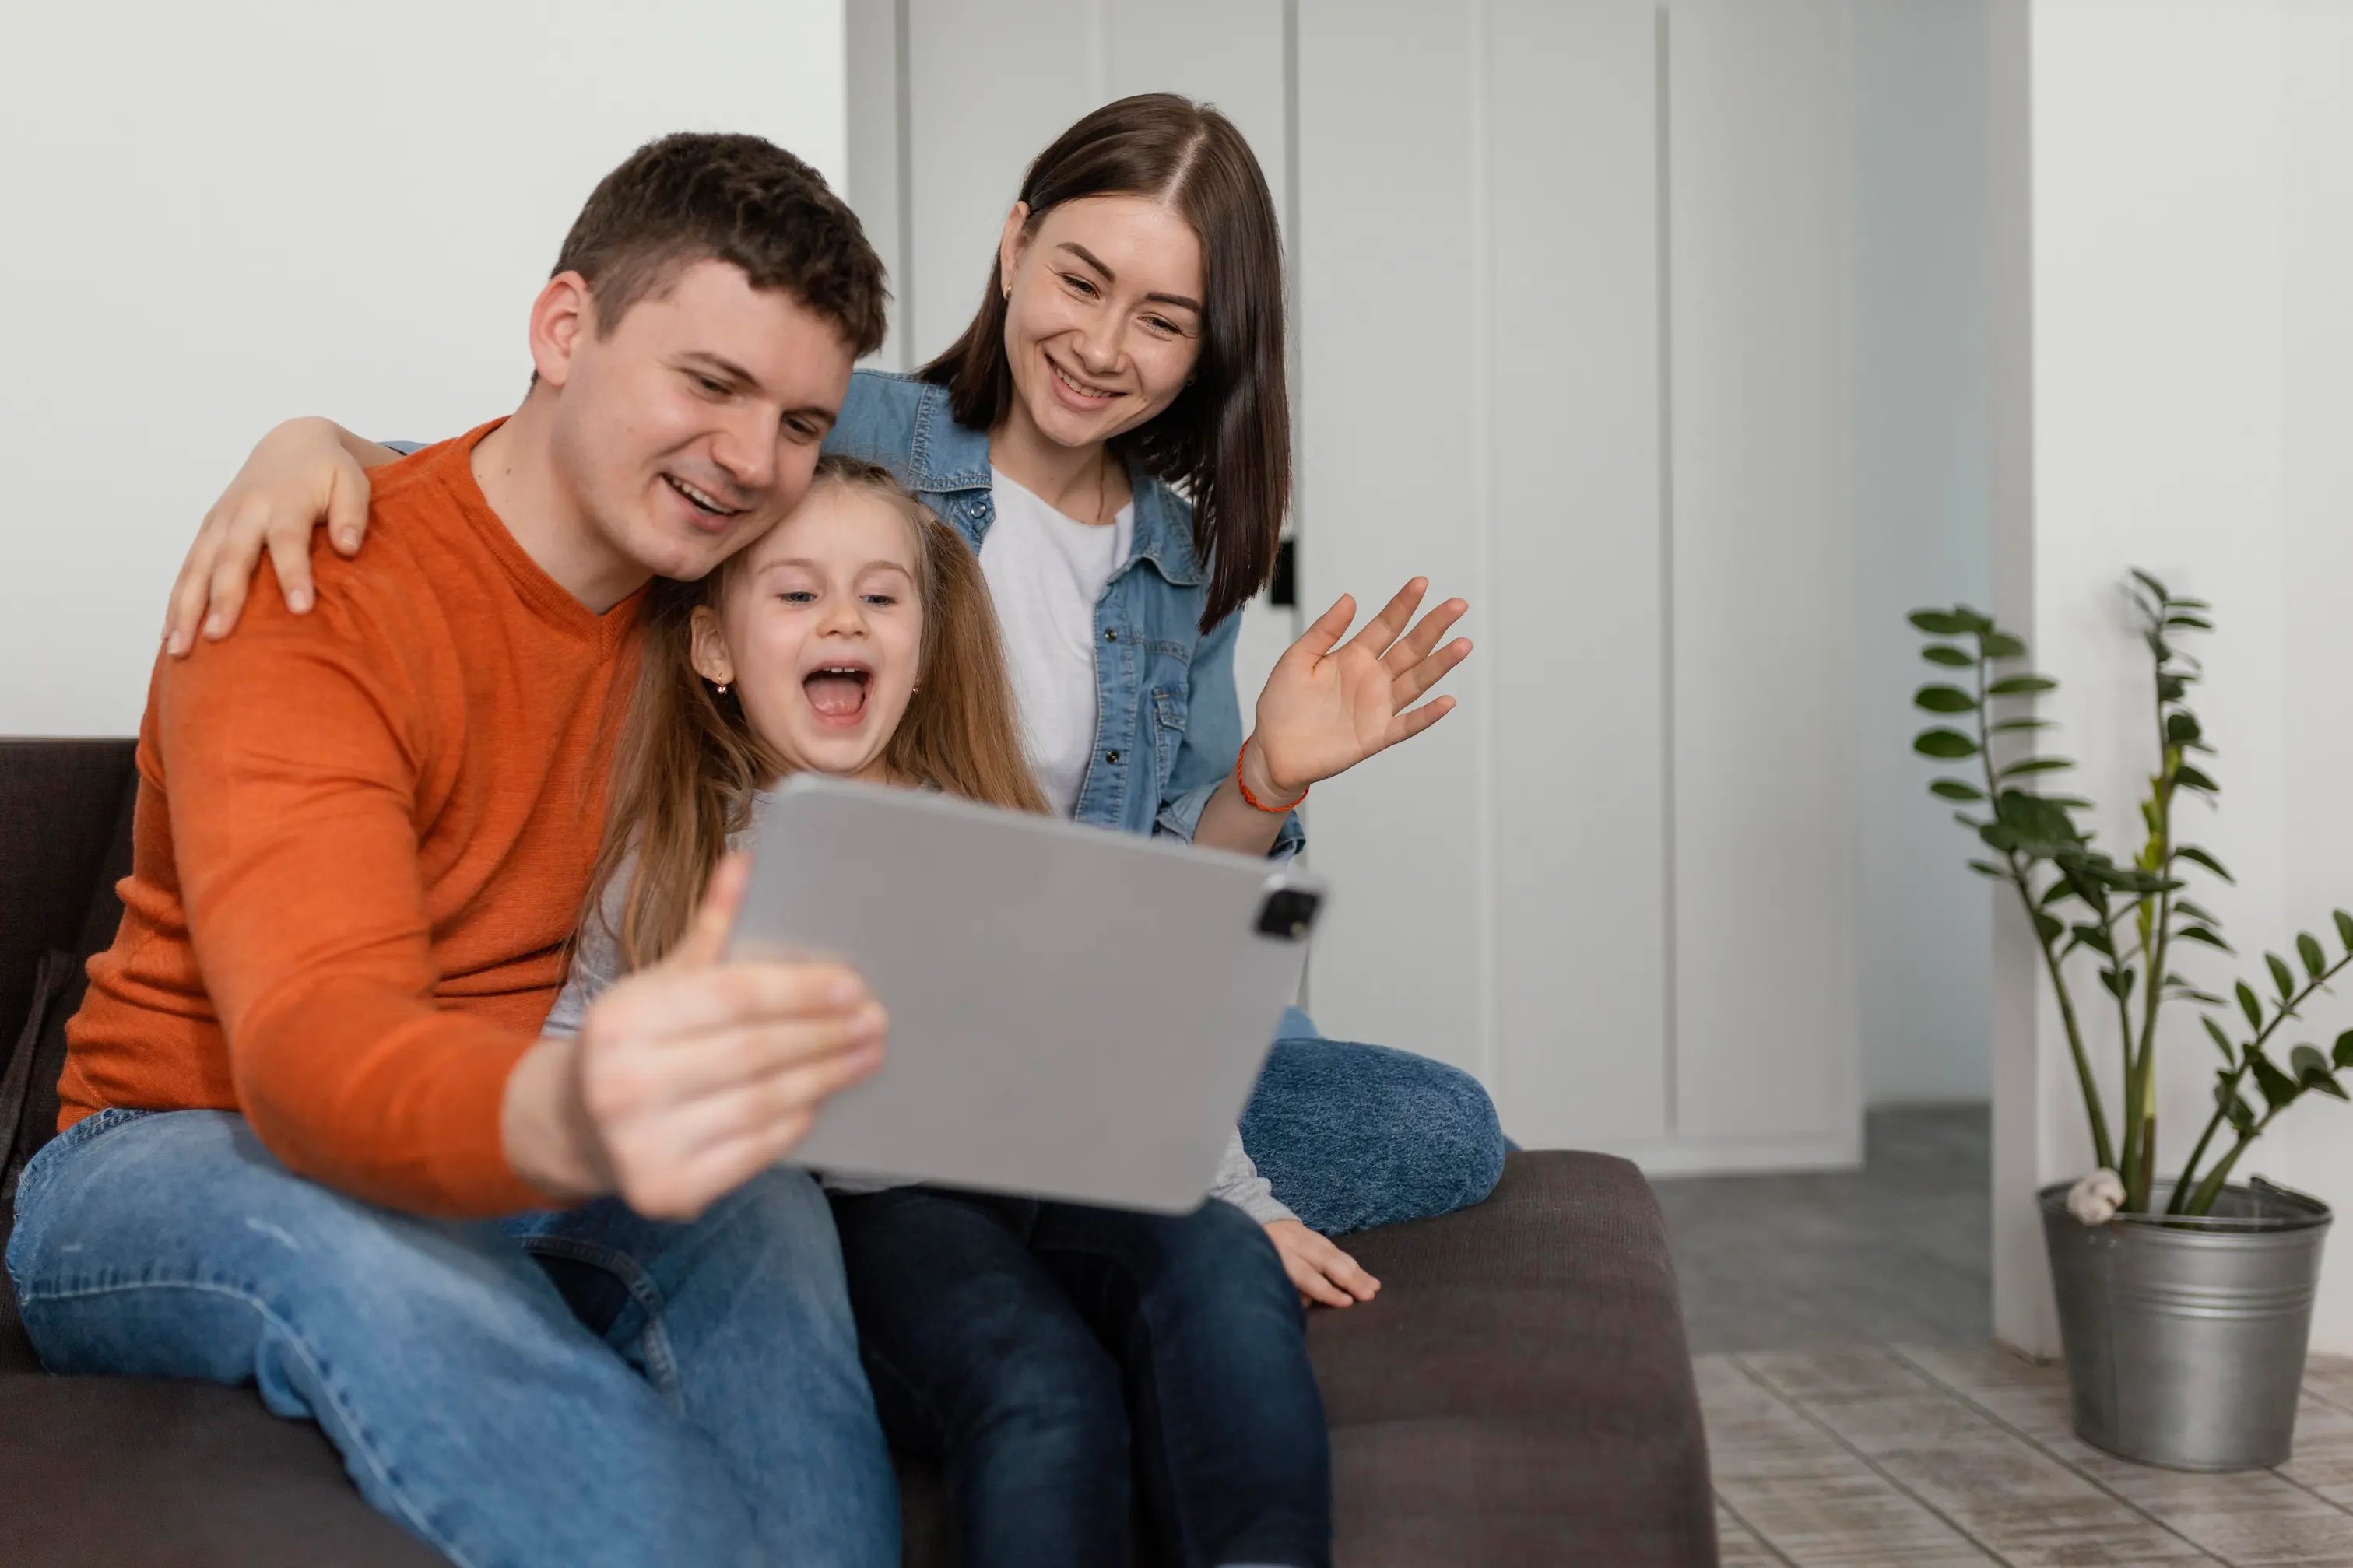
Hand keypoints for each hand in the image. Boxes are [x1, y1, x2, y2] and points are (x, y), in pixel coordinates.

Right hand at [165, 418, 375, 655]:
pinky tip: (168, 636)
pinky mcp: (208, 530)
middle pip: (231, 558)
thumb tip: (349, 547)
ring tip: (179, 649)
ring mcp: (221, 522)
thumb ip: (352, 513)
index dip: (294, 573)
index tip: (301, 609)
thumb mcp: (352, 482)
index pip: (288, 540)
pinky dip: (175, 601)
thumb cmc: (328, 473)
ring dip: (186, 608)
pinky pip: (187, 569)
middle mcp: (245, 512)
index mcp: (285, 502)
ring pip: (197, 567)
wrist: (292, 443)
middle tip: (219, 637)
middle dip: (224, 597)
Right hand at [503, 855, 885, 1220]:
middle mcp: (623, 1083)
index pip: (734, 997)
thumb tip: (746, 863)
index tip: (852, 986)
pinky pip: (752, 1151)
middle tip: (875, 1022)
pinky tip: (819, 1100)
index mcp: (624, 1019)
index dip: (800, 990)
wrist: (574, 1126)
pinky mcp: (665, 1192)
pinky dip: (792, 1123)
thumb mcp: (660, 982)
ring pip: (761, 1103)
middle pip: (754, 1052)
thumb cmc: (634, 1042)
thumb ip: (709, 930)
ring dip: (824, 1078)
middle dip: (825, 1036)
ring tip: (865, 1056)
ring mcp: (641, 1144)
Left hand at [1250, 579, 1471, 796]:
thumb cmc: (1281, 705)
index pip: (1386, 625)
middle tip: (1457, 605)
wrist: (1273, 750)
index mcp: (1353, 656)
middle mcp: (1372, 678)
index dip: (1403, 604)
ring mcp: (1377, 706)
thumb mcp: (1297, 659)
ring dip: (1440, 664)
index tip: (1421, 582)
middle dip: (1434, 626)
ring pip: (1416, 681)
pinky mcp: (1376, 735)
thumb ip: (1324, 631)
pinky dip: (1428, 715)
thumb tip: (1349, 598)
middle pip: (1410, 648)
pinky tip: (1447, 701)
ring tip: (1463, 644)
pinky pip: (1407, 724)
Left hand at [1264, 1218, 1380, 1308]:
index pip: (1307, 1276)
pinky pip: (1333, 1247)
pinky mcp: (1309, 1231)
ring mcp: (1302, 1234)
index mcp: (1279, 1255)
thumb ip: (1290, 1291)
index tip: (1347, 1303)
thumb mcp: (1265, 1276)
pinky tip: (1364, 1273)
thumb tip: (1311, 1302)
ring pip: (1334, 1252)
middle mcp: (1293, 1242)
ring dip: (1356, 1271)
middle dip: (1350, 1279)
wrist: (1250, 1226)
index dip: (1328, 1290)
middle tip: (1369, 1295)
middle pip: (1326, 1261)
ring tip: (1374, 1286)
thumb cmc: (1257, 1262)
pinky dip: (1350, 1261)